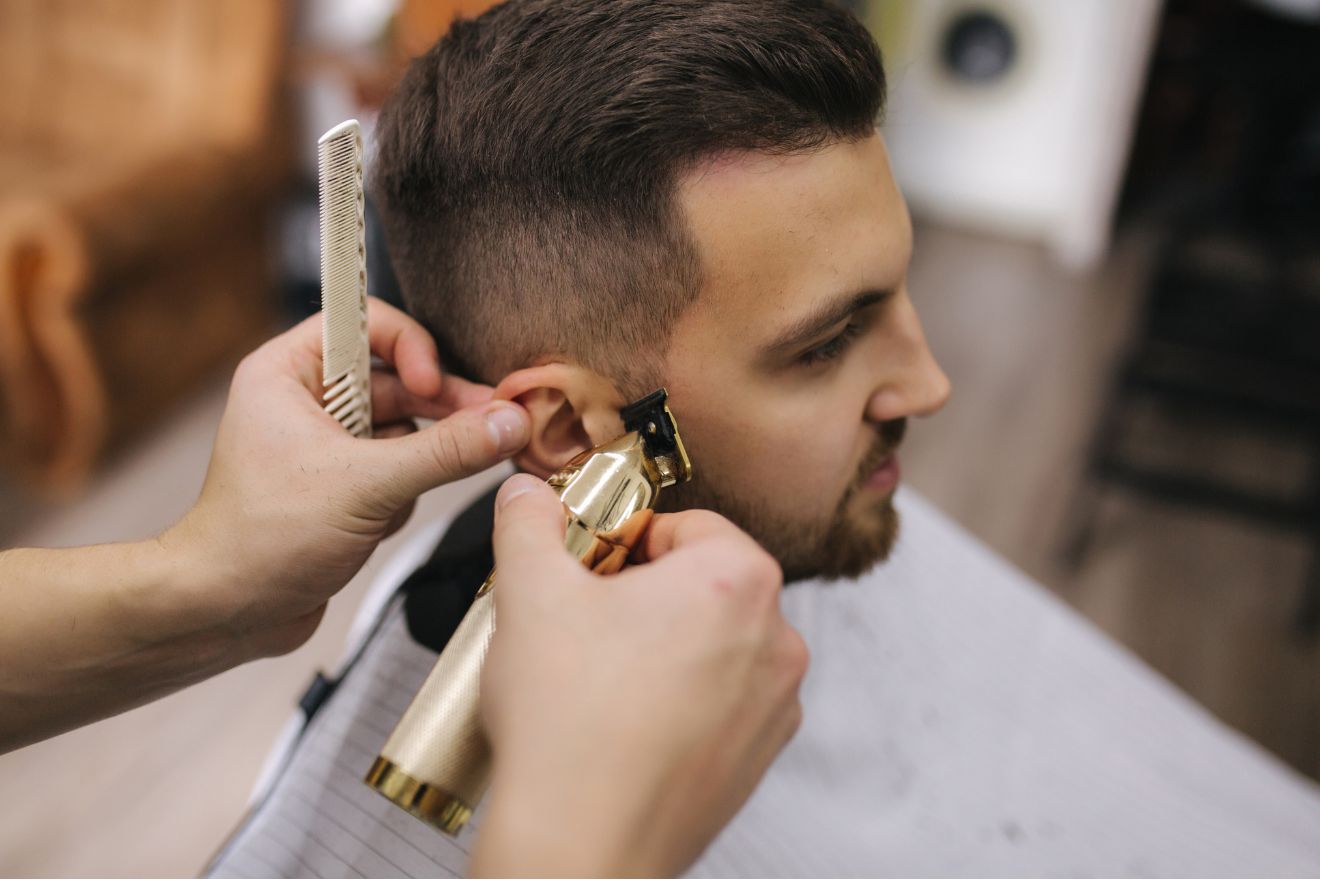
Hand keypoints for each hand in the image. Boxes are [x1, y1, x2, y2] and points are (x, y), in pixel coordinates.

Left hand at [160, 298, 530, 657]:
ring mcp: (327, 446)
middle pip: (398, 379)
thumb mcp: (366, 486)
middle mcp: (307, 401)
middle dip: (440, 407)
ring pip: (406, 428)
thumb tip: (508, 422)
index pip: (365, 322)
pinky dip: (404, 494)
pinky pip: (400, 469)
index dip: (410, 346)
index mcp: (288, 373)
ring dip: (421, 460)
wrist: (225, 612)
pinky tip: (383, 523)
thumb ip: (445, 451)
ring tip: (420, 488)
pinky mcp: (344, 487)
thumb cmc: (261, 538)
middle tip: (493, 424)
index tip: (435, 383)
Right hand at [472, 475, 807, 876]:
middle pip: (705, 582)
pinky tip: (624, 722)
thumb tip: (527, 494)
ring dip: (664, 646)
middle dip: (644, 592)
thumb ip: (529, 523)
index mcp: (738, 578)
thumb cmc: (569, 724)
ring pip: (714, 643)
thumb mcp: (530, 592)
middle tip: (584, 620)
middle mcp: (777, 637)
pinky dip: (681, 700)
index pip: (685, 523)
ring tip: (598, 677)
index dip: (626, 540)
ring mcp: (775, 704)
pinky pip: (721, 701)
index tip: (590, 569)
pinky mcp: (759, 756)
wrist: (582, 846)